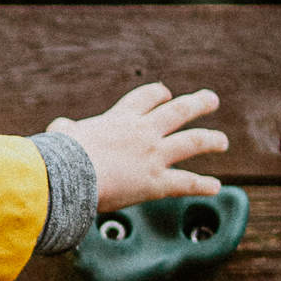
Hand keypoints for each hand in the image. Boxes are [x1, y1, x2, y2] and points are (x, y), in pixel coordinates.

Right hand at [51, 83, 227, 212]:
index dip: (159, 94)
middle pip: (179, 111)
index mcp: (120, 118)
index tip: (167, 94)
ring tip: (222, 141)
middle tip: (211, 100)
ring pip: (192, 142)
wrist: (66, 176)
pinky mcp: (156, 183)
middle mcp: (143, 132)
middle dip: (198, 104)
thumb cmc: (59, 156)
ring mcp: (154, 156)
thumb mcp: (61, 134)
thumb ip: (65, 129)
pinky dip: (203, 185)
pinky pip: (186, 183)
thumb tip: (61, 127)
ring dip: (211, 140)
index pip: (146, 98)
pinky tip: (215, 187)